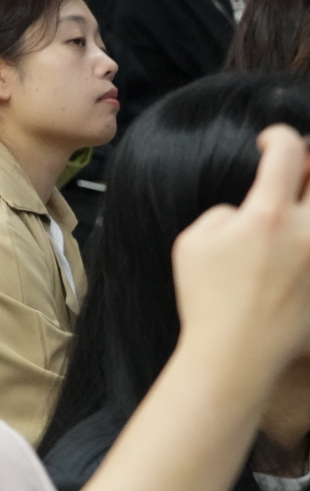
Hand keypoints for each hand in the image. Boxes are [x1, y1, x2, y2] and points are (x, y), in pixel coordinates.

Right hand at [173, 127, 309, 390]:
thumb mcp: (192, 243)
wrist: (236, 353)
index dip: (278, 136)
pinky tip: (300, 245)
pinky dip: (309, 241)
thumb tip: (245, 212)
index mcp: (268, 216)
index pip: (288, 151)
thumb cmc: (207, 300)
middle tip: (298, 169)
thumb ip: (223, 215)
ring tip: (299, 207)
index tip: (268, 142)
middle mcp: (308, 231)